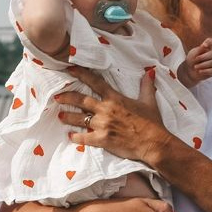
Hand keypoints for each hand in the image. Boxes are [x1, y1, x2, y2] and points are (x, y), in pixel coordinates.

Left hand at [57, 66, 172, 163]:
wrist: (153, 142)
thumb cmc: (152, 123)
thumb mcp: (149, 101)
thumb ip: (146, 86)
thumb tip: (150, 73)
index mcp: (115, 99)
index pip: (95, 82)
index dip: (81, 74)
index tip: (70, 69)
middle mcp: (106, 109)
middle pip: (81, 100)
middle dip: (67, 97)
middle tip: (57, 97)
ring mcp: (102, 125)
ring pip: (79, 119)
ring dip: (68, 117)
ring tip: (60, 116)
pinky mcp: (102, 139)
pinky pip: (84, 137)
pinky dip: (76, 137)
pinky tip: (70, 137)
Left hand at [181, 38, 211, 87]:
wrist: (189, 72)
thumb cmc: (191, 61)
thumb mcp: (193, 54)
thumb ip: (199, 50)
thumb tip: (204, 46)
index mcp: (207, 48)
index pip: (210, 42)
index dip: (208, 42)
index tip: (203, 45)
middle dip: (202, 57)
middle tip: (195, 59)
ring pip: (211, 62)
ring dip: (201, 65)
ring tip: (195, 67)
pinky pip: (211, 70)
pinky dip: (204, 71)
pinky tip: (199, 71)